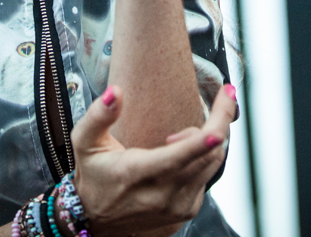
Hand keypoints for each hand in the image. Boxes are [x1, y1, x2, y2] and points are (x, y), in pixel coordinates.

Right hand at [69, 83, 235, 236]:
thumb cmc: (93, 174)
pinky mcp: (187, 210)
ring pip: (213, 163)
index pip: (179, 156)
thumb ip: (98, 115)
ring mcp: (178, 206)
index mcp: (136, 174)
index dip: (205, 134)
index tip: (225, 104)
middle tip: (218, 98)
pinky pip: (208, 174)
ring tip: (177, 135)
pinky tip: (182, 153)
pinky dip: (204, 156)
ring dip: (210, 138)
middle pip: (208, 154)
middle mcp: (162, 195)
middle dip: (219, 120)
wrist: (95, 217)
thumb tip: (116, 92)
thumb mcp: (85, 141)